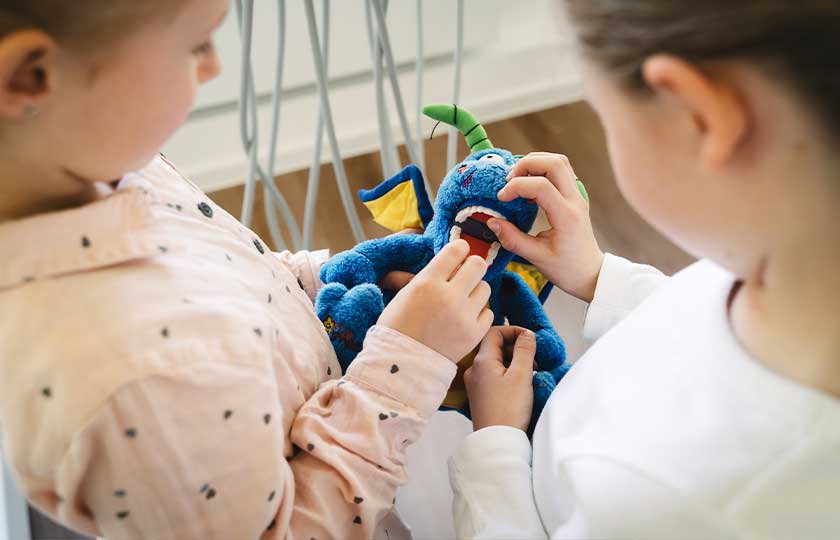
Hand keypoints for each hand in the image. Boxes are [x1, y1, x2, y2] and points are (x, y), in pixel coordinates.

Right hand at [378, 239, 493, 361]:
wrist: (402, 364)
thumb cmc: (398, 328)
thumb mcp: (404, 295)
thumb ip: (427, 276)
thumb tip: (445, 260)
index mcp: (428, 282)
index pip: (456, 250)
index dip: (460, 249)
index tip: (459, 252)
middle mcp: (449, 296)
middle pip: (478, 265)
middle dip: (473, 266)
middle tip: (466, 274)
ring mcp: (464, 315)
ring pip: (485, 288)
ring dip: (475, 290)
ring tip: (463, 300)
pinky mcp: (474, 334)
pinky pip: (488, 312)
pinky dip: (479, 313)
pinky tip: (466, 317)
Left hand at [465, 326, 535, 431]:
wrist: (497, 441)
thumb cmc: (509, 409)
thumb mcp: (522, 375)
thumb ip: (525, 350)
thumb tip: (527, 334)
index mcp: (482, 361)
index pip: (494, 332)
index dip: (514, 331)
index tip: (530, 339)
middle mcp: (474, 369)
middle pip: (494, 346)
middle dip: (516, 348)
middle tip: (533, 359)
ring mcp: (476, 383)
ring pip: (495, 362)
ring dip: (513, 361)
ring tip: (530, 372)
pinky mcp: (480, 395)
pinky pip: (494, 376)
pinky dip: (508, 374)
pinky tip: (520, 385)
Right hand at [491, 152, 603, 302]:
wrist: (590, 273)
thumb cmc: (566, 269)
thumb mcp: (536, 258)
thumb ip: (512, 239)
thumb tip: (492, 221)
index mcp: (566, 216)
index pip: (541, 186)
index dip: (516, 186)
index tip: (502, 198)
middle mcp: (575, 200)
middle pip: (554, 163)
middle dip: (525, 164)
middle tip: (508, 181)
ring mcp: (577, 195)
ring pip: (559, 161)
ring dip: (534, 163)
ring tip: (517, 179)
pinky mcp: (574, 195)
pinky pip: (561, 170)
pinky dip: (542, 169)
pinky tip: (529, 184)